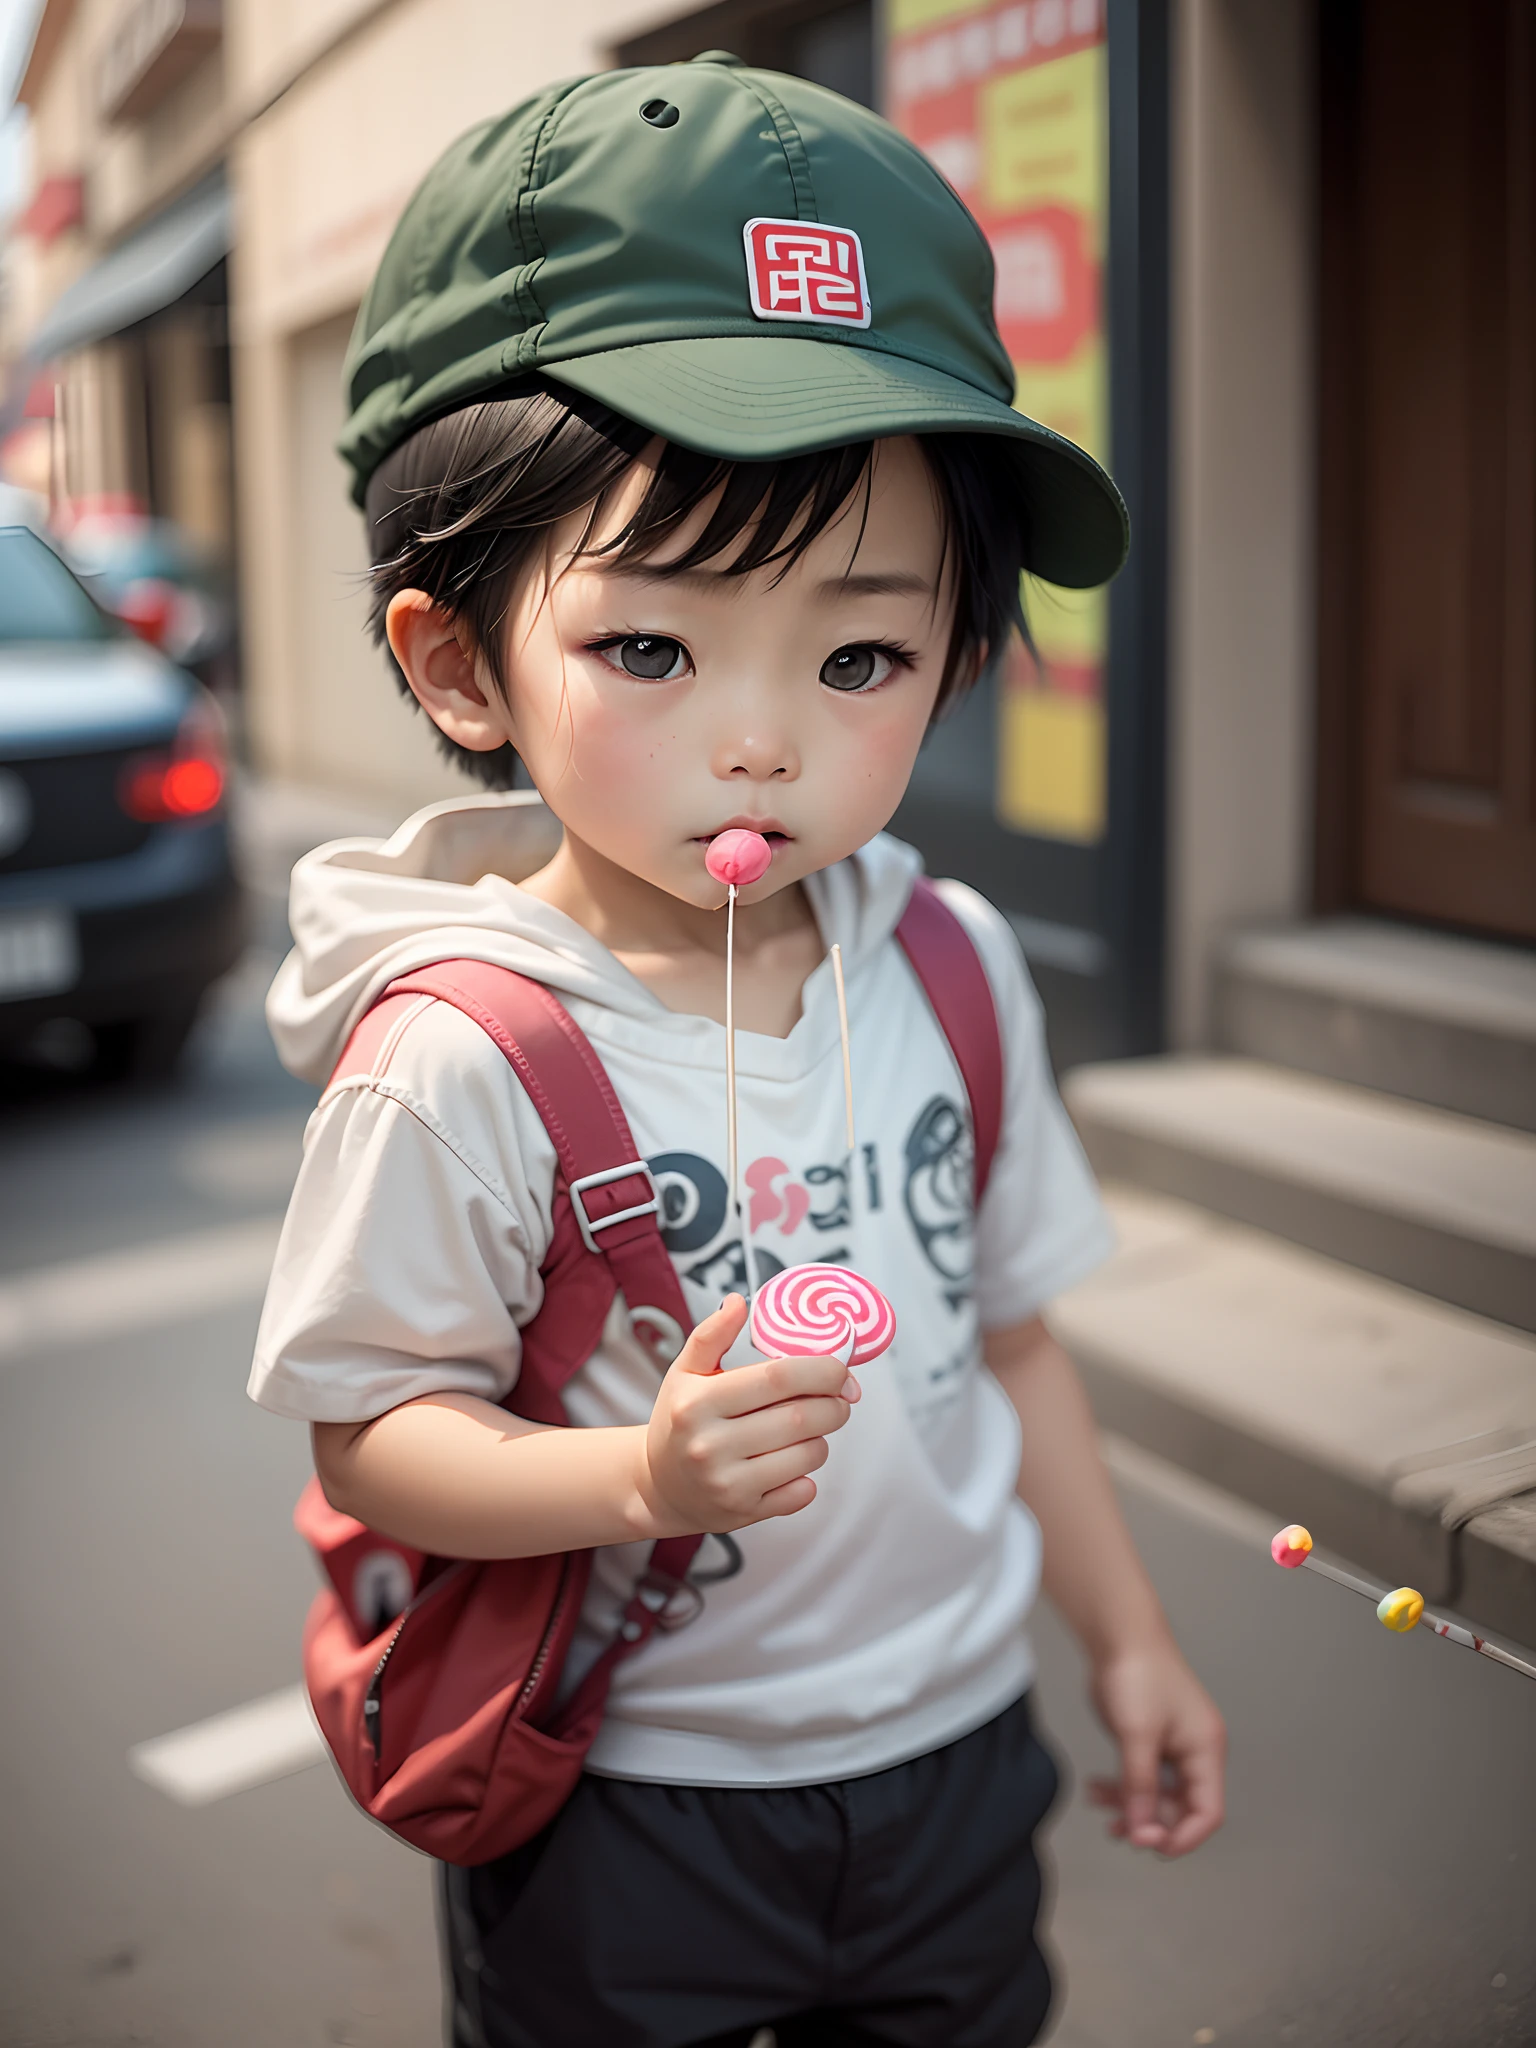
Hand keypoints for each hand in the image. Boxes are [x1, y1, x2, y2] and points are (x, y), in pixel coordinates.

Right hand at [636, 1294, 859, 1536]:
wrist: (658, 1486)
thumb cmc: (679, 1420)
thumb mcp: (685, 1372)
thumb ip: (712, 1335)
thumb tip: (738, 1301)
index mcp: (698, 1402)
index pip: (778, 1377)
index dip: (823, 1370)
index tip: (841, 1369)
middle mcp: (710, 1445)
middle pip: (801, 1417)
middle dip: (835, 1404)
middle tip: (839, 1398)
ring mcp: (727, 1483)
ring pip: (808, 1455)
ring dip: (823, 1438)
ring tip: (809, 1429)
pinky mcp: (743, 1513)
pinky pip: (802, 1492)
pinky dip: (808, 1475)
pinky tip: (790, 1462)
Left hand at [1087, 1638, 1225, 1856]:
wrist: (1119, 1633)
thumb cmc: (1138, 1673)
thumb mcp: (1138, 1734)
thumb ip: (1140, 1785)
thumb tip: (1142, 1831)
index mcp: (1206, 1749)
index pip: (1208, 1811)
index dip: (1184, 1836)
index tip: (1151, 1846)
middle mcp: (1195, 1751)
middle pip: (1182, 1807)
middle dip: (1151, 1822)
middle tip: (1120, 1831)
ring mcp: (1172, 1745)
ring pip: (1157, 1794)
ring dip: (1131, 1806)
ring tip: (1099, 1804)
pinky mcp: (1151, 1739)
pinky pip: (1142, 1776)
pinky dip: (1122, 1786)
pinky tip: (1095, 1789)